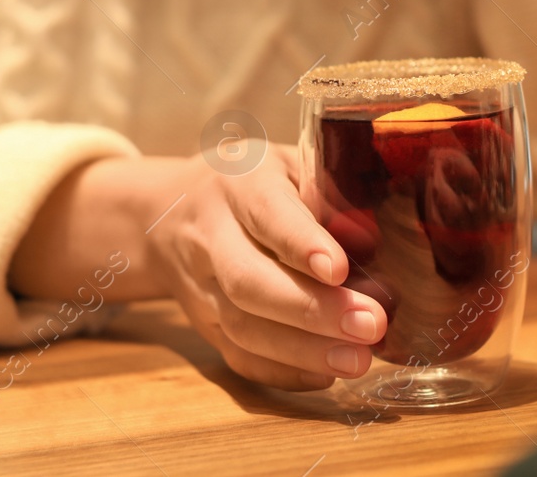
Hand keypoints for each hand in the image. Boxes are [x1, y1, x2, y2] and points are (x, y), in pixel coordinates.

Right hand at [10, 148, 387, 391]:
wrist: (166, 211)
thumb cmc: (252, 182)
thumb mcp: (290, 164)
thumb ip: (329, 196)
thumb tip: (369, 244)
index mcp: (239, 183)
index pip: (267, 213)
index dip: (302, 243)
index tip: (340, 269)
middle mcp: (211, 235)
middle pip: (249, 281)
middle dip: (311, 310)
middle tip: (370, 325)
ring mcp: (201, 286)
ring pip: (242, 327)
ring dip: (303, 351)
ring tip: (359, 359)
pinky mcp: (203, 325)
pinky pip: (237, 356)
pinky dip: (282, 372)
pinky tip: (326, 373)